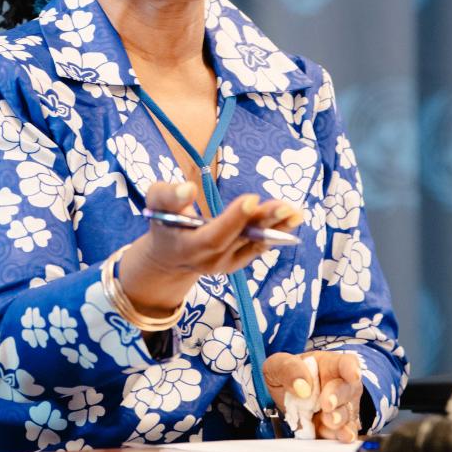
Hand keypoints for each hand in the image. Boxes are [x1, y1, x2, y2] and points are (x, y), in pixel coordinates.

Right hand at [116, 181, 302, 316]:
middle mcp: (211, 260)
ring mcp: (227, 263)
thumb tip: (188, 188)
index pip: (214, 236)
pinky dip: (276, 232)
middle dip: (263, 221)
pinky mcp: (238, 260)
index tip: (251, 198)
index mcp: (190, 246)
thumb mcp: (155, 203)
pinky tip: (291, 218)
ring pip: (254, 242)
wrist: (170, 257)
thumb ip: (168, 195)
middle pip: (241, 240)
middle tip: (285, 206)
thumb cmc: (164, 222)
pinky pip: (258, 246)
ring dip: (277, 227)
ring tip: (295, 212)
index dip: (233, 219)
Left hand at [264, 350, 363, 441]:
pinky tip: (332, 435)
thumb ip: (289, 369)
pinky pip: (343, 433)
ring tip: (328, 422)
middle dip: (339, 397)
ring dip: (339, 419)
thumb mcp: (278, 365)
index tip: (352, 374)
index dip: (351, 368)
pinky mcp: (335, 428)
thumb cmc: (287, 375)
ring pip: (348, 414)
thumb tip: (302, 387)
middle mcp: (340, 386)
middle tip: (327, 405)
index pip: (346, 363)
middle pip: (348, 390)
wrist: (284, 398)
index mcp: (329, 365)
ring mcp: (340, 408)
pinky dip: (339, 436)